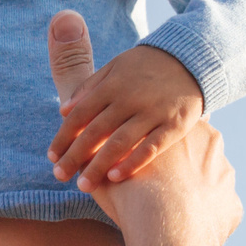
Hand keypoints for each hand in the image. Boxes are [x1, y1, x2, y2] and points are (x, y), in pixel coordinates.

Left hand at [47, 41, 204, 189]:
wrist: (194, 60)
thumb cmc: (147, 69)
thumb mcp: (116, 68)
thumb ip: (90, 88)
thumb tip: (63, 111)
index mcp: (112, 84)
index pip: (80, 114)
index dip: (64, 136)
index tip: (52, 157)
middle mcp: (130, 98)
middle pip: (95, 131)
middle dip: (74, 156)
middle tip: (58, 176)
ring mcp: (153, 112)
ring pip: (119, 142)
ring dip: (98, 165)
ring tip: (82, 185)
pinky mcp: (174, 125)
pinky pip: (151, 147)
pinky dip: (131, 162)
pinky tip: (114, 178)